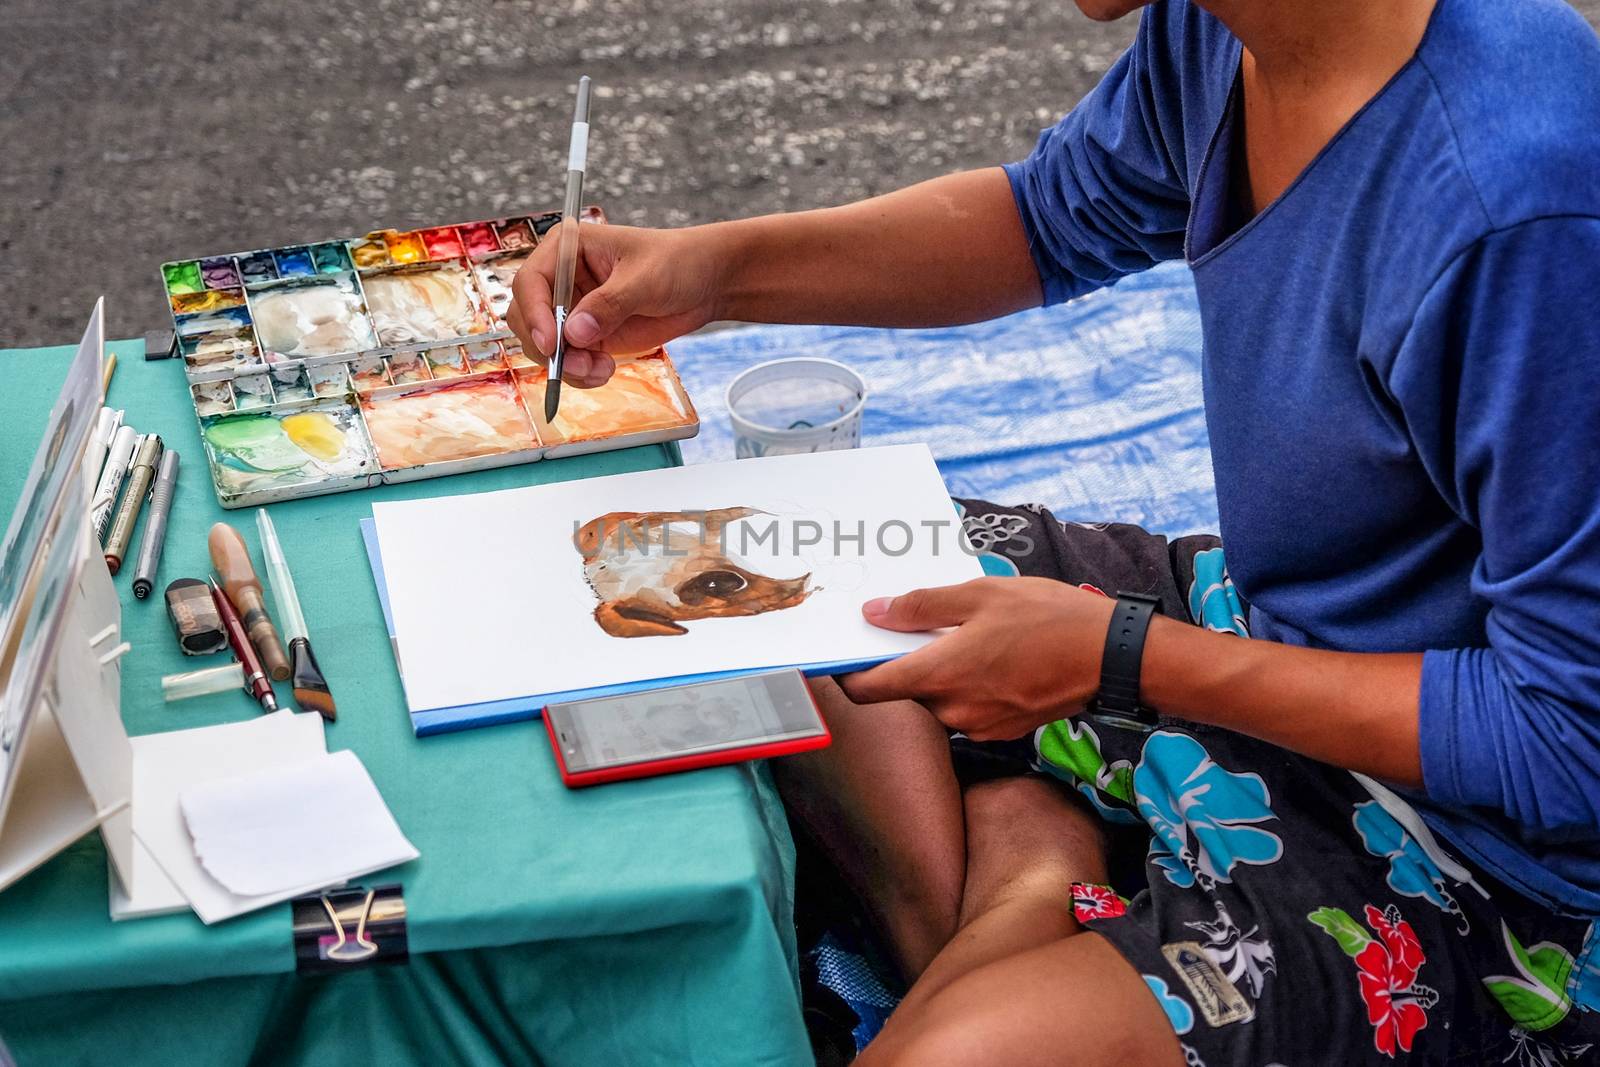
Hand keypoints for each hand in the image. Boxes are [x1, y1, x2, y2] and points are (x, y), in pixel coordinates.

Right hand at [505, 223, 726, 387]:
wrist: (704, 284)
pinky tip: (605, 370)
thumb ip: (610, 304)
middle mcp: (561, 279)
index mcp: (566, 248)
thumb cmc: (676, 263)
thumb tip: (575, 332)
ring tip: (600, 369)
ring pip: (543, 346)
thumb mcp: (645, 279)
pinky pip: (567, 362)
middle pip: (525, 317)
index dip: (534, 313)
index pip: (530, 281)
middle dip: (547, 347)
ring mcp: (571, 310)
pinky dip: (579, 374)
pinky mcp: (586, 336)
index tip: (551, 342)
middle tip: (579, 364)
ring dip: (566, 366)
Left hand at [839, 577, 1116, 740]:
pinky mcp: (1002, 730)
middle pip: (906, 690)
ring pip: (939, 699)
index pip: (867, 690)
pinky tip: (996, 656)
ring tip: (975, 635)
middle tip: (929, 625)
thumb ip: (920, 606)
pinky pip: (968, 708)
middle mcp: (952, 710)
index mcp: (938, 675)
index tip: (841, 657)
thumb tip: (875, 613)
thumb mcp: (979, 595)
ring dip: (943, 672)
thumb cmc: (1047, 618)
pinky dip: (969, 685)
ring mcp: (978, 725)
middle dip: (909, 661)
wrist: (1110, 656)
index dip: (846, 675)